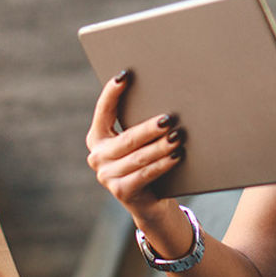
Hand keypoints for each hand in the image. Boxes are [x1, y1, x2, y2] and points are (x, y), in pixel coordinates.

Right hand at [85, 70, 185, 222]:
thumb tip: (164, 99)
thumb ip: (141, 123)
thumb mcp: (140, 141)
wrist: (150, 202)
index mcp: (97, 137)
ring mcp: (106, 176)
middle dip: (149, 128)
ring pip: (138, 157)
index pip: (103, 110)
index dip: (112, 92)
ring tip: (178, 137)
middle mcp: (97, 156)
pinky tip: (177, 157)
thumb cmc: (147, 161)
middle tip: (168, 119)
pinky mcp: (121, 191)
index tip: (126, 75)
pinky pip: (145, 174)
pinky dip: (163, 165)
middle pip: (126, 138)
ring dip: (160, 147)